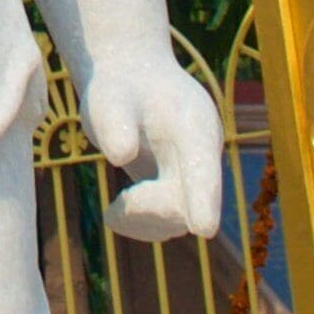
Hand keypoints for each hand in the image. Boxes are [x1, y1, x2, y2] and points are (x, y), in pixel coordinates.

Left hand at [82, 57, 225, 241]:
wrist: (129, 84)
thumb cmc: (117, 89)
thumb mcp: (108, 100)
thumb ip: (115, 124)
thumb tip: (121, 156)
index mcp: (195, 125)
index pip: (202, 167)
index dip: (204, 198)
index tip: (204, 229)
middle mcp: (203, 153)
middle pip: (190, 199)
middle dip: (150, 211)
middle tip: (110, 214)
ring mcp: (194, 172)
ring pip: (179, 216)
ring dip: (143, 222)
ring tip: (111, 214)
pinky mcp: (179, 187)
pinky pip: (168, 220)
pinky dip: (140, 224)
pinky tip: (114, 215)